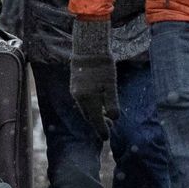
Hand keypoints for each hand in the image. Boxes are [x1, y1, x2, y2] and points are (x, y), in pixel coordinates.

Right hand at [69, 20, 118, 137]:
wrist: (89, 49)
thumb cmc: (103, 67)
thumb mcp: (111, 85)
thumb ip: (112, 103)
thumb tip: (114, 118)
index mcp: (88, 100)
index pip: (95, 121)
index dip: (101, 130)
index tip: (106, 138)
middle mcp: (79, 98)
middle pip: (89, 117)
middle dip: (98, 124)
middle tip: (109, 127)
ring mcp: (75, 92)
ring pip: (85, 109)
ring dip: (94, 115)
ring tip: (104, 116)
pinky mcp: (75, 85)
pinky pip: (82, 102)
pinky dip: (89, 107)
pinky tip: (96, 104)